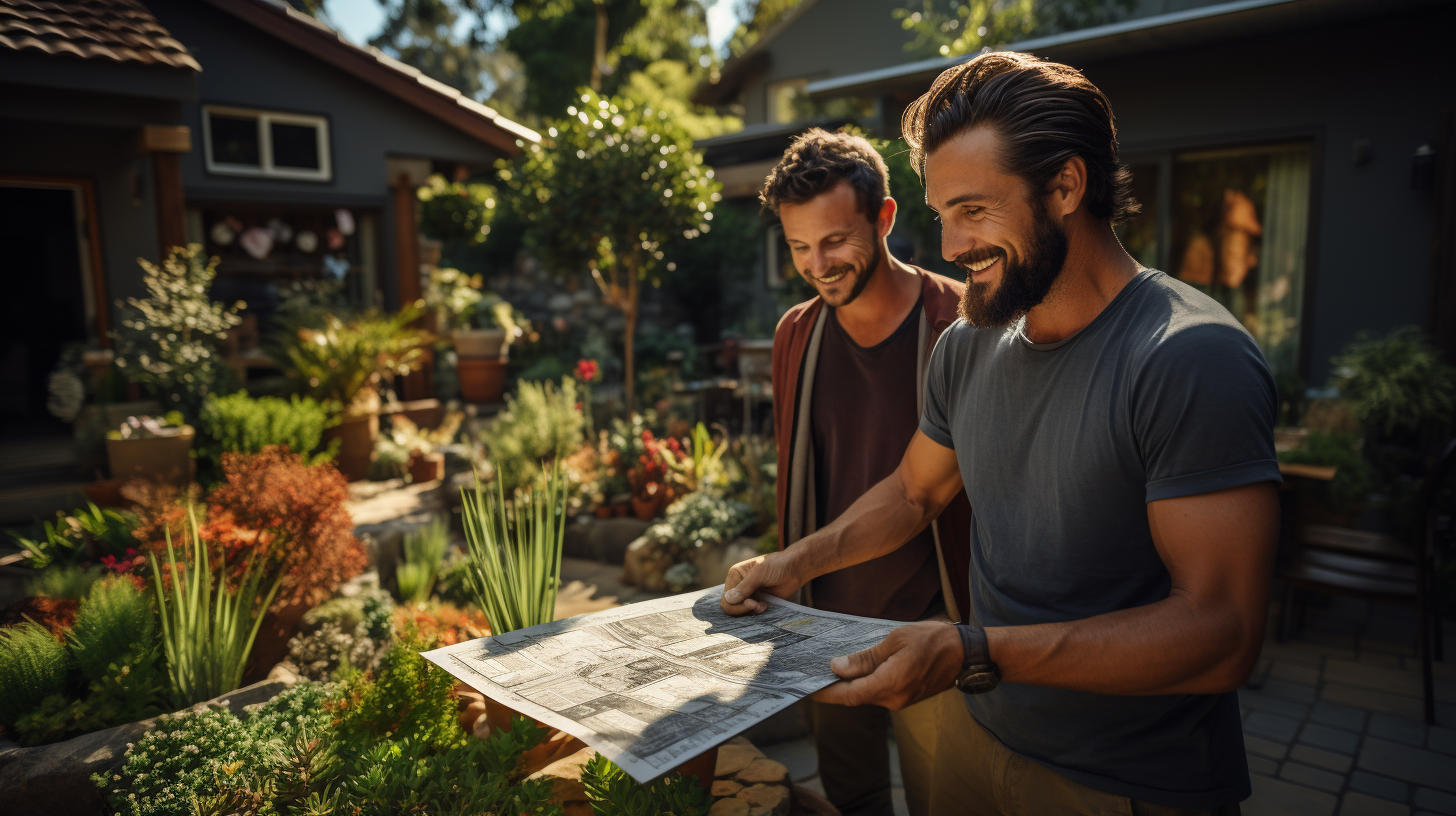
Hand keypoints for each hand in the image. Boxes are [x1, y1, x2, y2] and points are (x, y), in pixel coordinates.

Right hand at [720, 551, 806, 614]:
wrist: (795, 569)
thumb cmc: (777, 566)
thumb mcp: (759, 574)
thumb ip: (744, 588)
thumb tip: (728, 600)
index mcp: (735, 575)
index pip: (727, 598)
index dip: (737, 605)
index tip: (752, 603)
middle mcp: (739, 585)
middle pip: (731, 606)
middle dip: (744, 609)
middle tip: (757, 606)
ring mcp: (748, 594)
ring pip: (741, 611)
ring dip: (752, 611)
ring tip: (763, 606)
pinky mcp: (757, 600)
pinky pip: (750, 612)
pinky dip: (757, 612)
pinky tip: (766, 606)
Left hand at [811, 621, 962, 709]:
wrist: (966, 653)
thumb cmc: (933, 639)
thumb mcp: (895, 640)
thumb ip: (866, 657)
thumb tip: (837, 667)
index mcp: (891, 683)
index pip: (849, 695)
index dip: (825, 693)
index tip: (805, 688)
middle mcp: (894, 698)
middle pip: (855, 696)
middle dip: (833, 688)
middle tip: (811, 674)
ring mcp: (901, 700)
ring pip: (866, 695)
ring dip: (848, 685)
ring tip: (828, 670)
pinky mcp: (906, 697)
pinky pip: (878, 693)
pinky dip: (863, 684)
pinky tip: (854, 671)